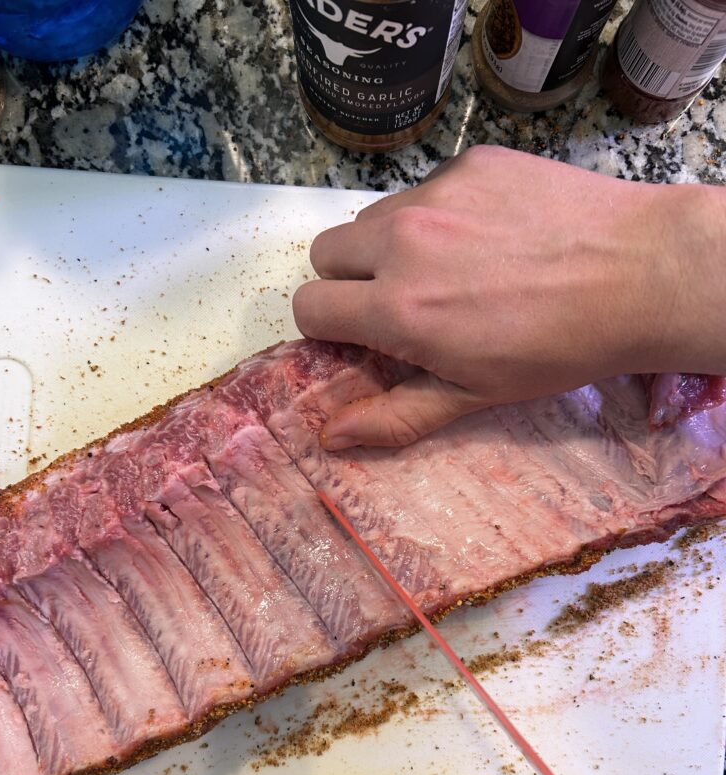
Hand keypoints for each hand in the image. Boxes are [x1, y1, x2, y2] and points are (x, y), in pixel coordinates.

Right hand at [292, 146, 725, 448]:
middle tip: (399, 299)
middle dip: (347, 280)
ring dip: (390, 244)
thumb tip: (329, 437)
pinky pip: (424, 188)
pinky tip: (490, 234)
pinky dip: (440, 213)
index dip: (329, 327)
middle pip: (326, 252)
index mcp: (398, 308)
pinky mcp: (470, 163)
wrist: (639, 273)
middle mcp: (403, 242)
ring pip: (372, 216)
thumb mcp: (474, 395)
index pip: (309, 307)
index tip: (362, 335)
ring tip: (451, 266)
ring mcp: (437, 195)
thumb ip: (394, 415)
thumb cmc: (558, 348)